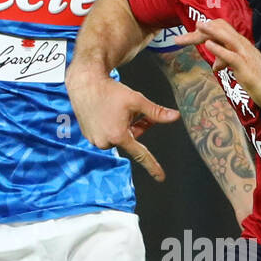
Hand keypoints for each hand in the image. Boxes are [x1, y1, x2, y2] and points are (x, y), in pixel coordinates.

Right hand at [66, 66, 178, 181]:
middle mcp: (105, 142)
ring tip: (115, 109)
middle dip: (134, 127)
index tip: (161, 177)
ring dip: (122, 127)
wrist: (85, 83)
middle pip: (130, 140)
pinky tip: (106, 112)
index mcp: (118, 136)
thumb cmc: (110, 91)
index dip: (153, 165)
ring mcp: (94, 140)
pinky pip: (106, 135)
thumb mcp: (137, 101)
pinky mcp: (88, 135)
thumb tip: (175, 117)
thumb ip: (156, 113)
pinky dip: (110, 126)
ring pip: (118, 137)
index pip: (141, 154)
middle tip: (131, 111)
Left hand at [178, 19, 260, 116]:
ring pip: (227, 38)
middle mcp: (243, 46)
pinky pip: (231, 56)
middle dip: (199, 31)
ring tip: (196, 28)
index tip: (187, 36)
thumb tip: (215, 64)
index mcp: (241, 46)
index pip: (220, 30)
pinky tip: (208, 46)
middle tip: (180, 38)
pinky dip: (219, 49)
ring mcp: (245, 56)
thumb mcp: (241, 70)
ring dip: (210, 32)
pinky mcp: (247, 68)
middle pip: (220, 30)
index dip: (204, 31)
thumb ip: (227, 63)